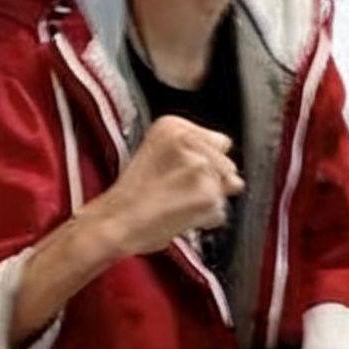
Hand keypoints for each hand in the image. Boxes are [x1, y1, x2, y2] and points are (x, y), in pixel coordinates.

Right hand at [89, 116, 241, 257]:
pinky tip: (181, 217)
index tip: (185, 173)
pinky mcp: (209, 194)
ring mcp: (201, 167)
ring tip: (179, 204)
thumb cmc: (132, 194)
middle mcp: (190, 140)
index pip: (220, 142)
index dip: (207, 162)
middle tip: (180, 192)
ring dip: (211, 200)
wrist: (114, 223)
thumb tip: (234, 175)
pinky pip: (222, 211)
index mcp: (174, 125)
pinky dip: (207, 219)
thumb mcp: (156, 153)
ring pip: (228, 187)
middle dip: (214, 181)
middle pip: (228, 164)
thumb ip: (193, 151)